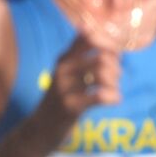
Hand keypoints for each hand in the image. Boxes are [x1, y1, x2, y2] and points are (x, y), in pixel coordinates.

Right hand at [27, 32, 121, 152]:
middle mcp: (62, 70)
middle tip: (115, 78)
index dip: (109, 43)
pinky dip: (113, 97)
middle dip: (116, 67)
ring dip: (115, 82)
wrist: (39, 129)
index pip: (89, 38)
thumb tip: (88, 27)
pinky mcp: (70, 107)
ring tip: (113, 90)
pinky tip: (114, 100)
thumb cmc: (59, 98)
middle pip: (101, 56)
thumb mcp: (65, 72)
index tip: (114, 57)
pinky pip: (100, 96)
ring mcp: (65, 88)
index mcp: (63, 59)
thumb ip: (77, 51)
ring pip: (102, 74)